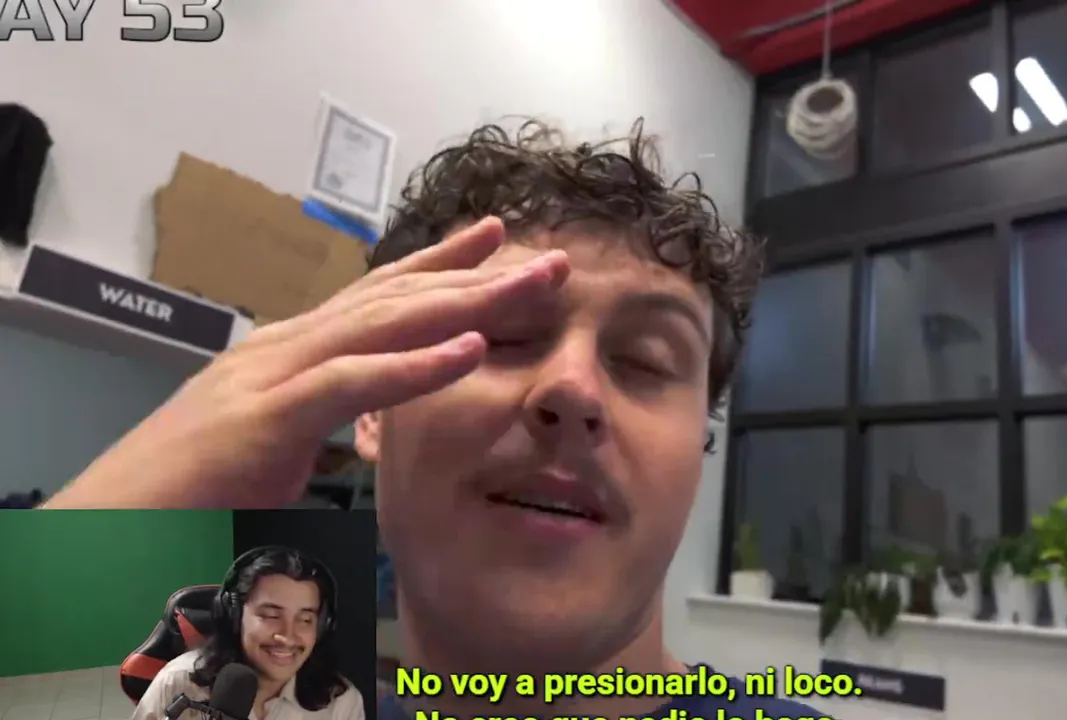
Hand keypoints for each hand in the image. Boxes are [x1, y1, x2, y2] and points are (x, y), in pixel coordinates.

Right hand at [44, 217, 568, 508]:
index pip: (377, 300)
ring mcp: (268, 377)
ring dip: (465, 303)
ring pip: (381, 325)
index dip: (441, 268)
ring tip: (531, 285)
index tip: (498, 244)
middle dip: (476, 274)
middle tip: (547, 257)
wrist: (100, 531)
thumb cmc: (185, 499)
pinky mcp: (260, 421)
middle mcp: (283, 350)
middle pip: (394, 299)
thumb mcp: (269, 454)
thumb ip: (317, 432)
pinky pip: (349, 385)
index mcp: (287, 356)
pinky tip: (469, 352)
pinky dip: (412, 367)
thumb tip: (364, 436)